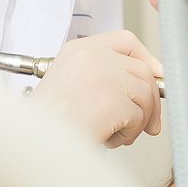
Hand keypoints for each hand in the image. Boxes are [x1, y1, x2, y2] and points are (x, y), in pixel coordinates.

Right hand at [31, 30, 162, 147]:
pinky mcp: (113, 101)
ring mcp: (103, 76)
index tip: (154, 75)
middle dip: (150, 100)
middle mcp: (92, 57)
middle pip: (142, 70)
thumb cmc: (49, 123)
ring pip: (145, 94)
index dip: (145, 58)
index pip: (126, 41)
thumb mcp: (71, 85)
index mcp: (79, 50)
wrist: (33, 146)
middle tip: (147, 123)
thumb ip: (104, 76)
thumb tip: (142, 87)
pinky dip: (127, 134)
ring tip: (114, 133)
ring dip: (137, 121)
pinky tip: (106, 138)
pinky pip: (138, 117)